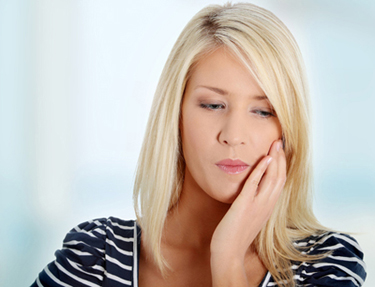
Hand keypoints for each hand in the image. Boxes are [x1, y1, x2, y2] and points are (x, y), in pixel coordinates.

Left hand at [210, 139, 285, 285]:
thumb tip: (251, 193)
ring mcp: (257, 206)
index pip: (280, 183)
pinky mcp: (245, 205)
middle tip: (279, 142)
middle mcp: (266, 206)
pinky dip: (261, 170)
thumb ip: (252, 204)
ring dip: (274, 159)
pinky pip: (255, 184)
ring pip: (272, 178)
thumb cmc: (235, 236)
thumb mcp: (248, 217)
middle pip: (280, 177)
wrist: (228, 253)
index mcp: (267, 208)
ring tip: (275, 144)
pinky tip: (264, 159)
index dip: (281, 166)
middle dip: (281, 158)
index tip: (279, 152)